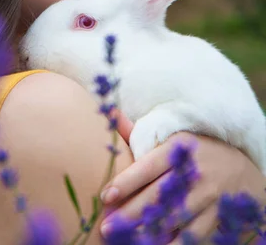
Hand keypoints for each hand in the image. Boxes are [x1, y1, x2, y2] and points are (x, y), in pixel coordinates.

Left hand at [100, 129, 265, 242]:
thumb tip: (111, 115)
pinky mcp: (219, 215)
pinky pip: (194, 234)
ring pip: (174, 218)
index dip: (126, 182)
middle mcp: (193, 171)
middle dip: (130, 213)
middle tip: (106, 227)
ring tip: (126, 241)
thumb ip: (140, 133)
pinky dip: (175, 242)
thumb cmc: (195, 151)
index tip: (106, 196)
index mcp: (178, 148)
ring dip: (149, 232)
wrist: (241, 168)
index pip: (148, 166)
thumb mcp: (172, 136)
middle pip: (157, 196)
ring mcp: (208, 195)